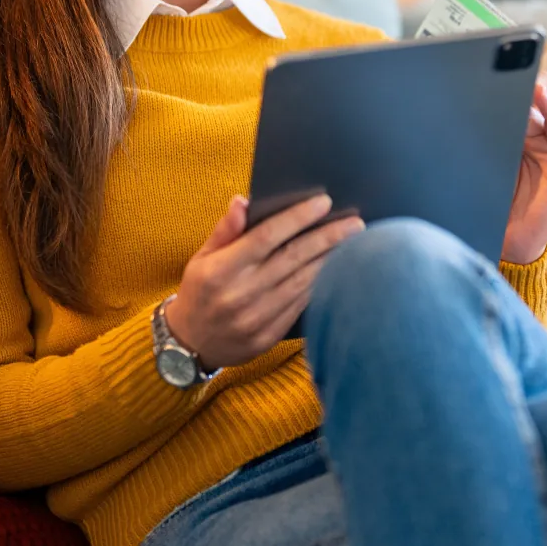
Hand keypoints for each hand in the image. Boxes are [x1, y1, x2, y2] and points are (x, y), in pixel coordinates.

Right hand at [166, 193, 364, 370]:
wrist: (190, 344)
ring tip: (355, 243)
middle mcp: (240, 294)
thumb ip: (225, 230)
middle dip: (328, 237)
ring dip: (332, 261)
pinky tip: (338, 271)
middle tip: (355, 223)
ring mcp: (256, 319)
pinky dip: (321, 285)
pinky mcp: (268, 337)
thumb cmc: (199, 292)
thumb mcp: (201, 258)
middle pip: (293, 258)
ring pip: (303, 283)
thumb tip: (244, 201)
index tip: (323, 202)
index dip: (297, 218)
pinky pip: (302, 306)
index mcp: (221, 270)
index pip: (266, 237)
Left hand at [502, 72, 546, 263]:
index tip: (504, 77)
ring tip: (541, 93)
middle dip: (532, 93)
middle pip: (540, 108)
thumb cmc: (493, 202)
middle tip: (523, 82)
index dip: (516, 89)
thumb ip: (486, 144)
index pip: (520, 104)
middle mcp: (538, 140)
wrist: (507, 239)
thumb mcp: (485, 168)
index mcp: (515, 134)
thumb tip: (469, 118)